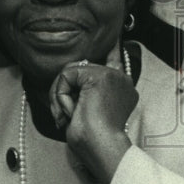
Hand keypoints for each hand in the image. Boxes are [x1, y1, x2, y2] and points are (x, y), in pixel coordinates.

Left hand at [49, 43, 137, 183]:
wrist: (102, 147)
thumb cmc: (95, 140)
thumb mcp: (89, 112)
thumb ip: (85, 93)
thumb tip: (68, 78)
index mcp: (123, 87)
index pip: (115, 58)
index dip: (113, 47)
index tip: (115, 36)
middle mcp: (120, 78)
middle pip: (81, 68)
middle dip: (64, 90)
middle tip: (63, 115)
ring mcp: (111, 75)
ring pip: (70, 72)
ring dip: (60, 96)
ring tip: (67, 116)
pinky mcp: (98, 75)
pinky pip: (66, 76)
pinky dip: (61, 95)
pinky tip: (72, 110)